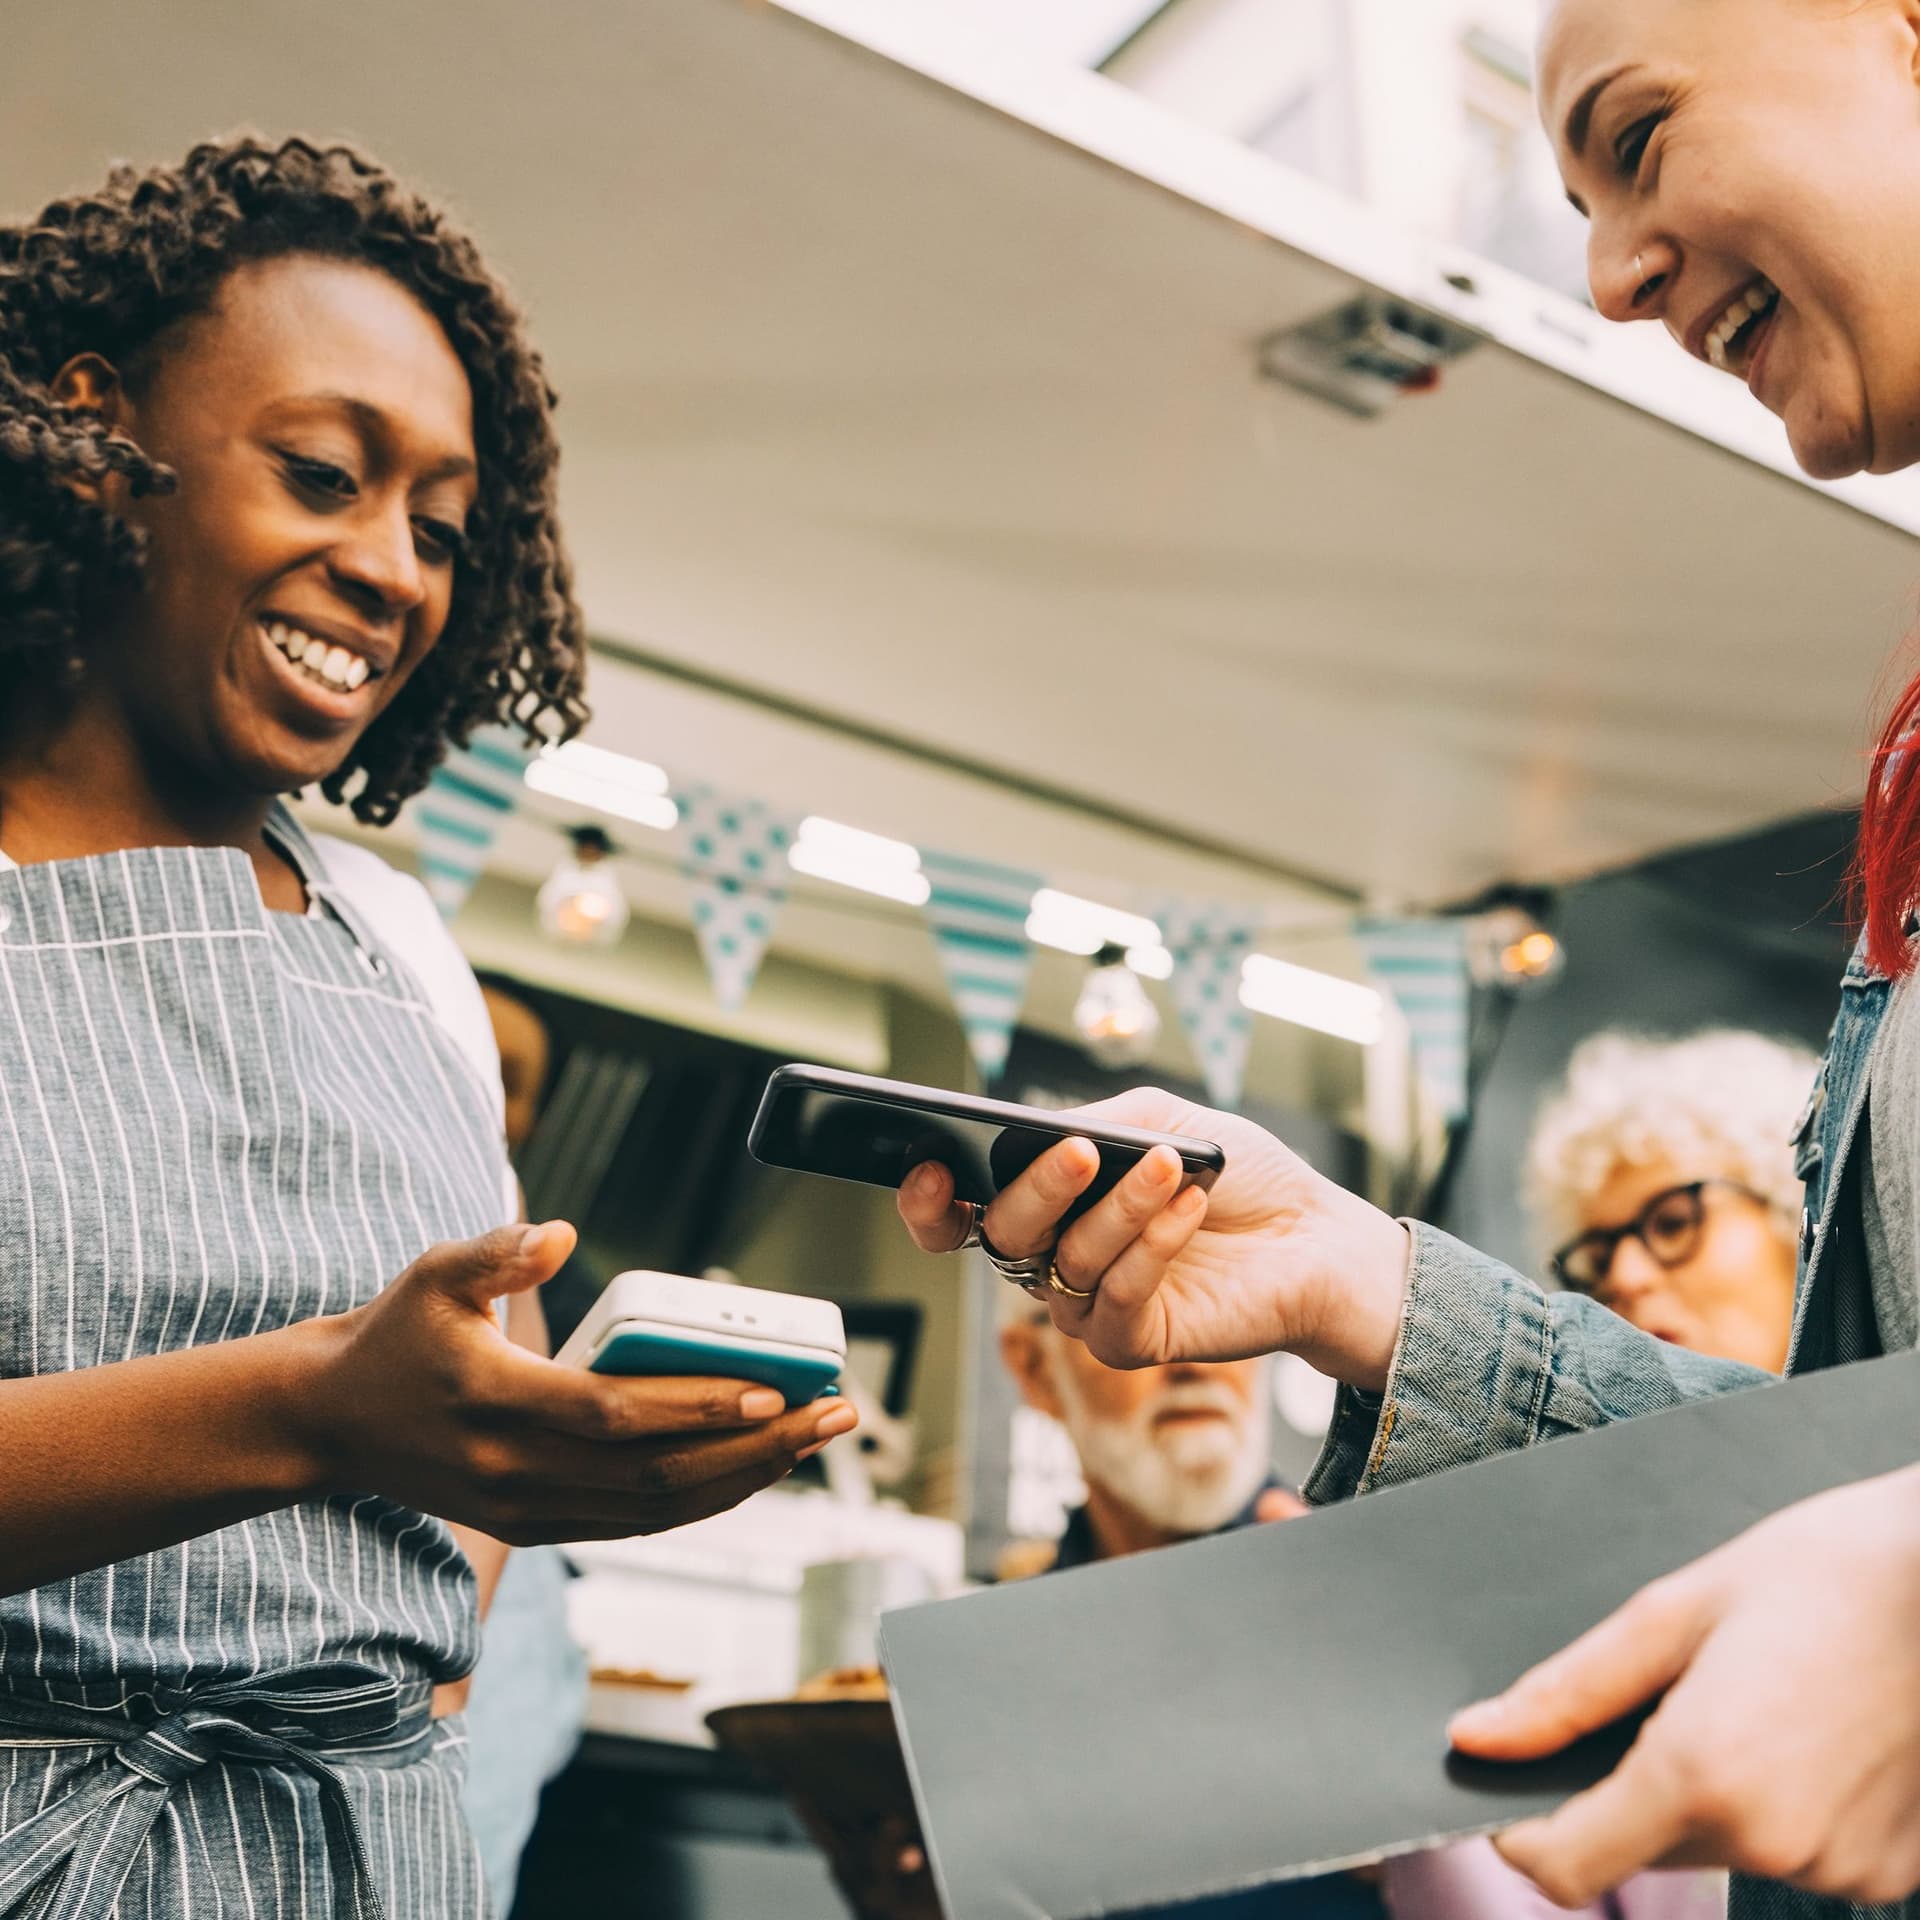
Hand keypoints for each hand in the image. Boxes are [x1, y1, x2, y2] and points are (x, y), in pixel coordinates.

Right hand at [293, 1223, 856, 1544]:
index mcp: (496, 1403)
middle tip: (833, 1413)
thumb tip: (563, 1234)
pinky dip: (701, 1502)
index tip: (773, 1388)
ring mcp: (526, 1510)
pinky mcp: (534, 1527)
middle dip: (756, 1447)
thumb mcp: (432, 1273)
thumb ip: (497, 1250)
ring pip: (655, 1511)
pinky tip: (754, 1469)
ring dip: (744, 1478)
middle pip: (656, 1475)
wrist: (329, 1425)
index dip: (697, 1406)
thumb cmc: (393, 1336)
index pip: (615, 1415)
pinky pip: (634, 1523)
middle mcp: (515, 1473)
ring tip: (813, 1440)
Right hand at [897, 1089, 1409, 1388]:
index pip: (958, 1214)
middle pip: (1004, 1234)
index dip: (927, 1202)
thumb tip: (1040, 1133)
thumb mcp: (1160, 1120)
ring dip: (1121, 1208)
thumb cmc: (1236, 1174)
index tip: (929, 1167)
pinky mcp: (1131, 1342)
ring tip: (1174, 1166)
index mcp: (1046, 1204)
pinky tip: (1190, 1208)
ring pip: (1068, 1261)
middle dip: (1040, 1189)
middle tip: (1086, 1154)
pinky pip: (1117, 1298)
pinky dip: (1152, 1247)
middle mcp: (1053, 1257)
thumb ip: (1095, 1121)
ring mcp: (1087, 1305)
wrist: (1313, 1235)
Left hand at [1449, 1465, 1919, 1906]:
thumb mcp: (1673, 1611)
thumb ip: (1567, 1689)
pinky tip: (1803, 1730)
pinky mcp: (1890, 1874)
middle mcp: (1771, 1842)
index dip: (1524, 1836)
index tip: (1508, 1793)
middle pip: (1643, 1847)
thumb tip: (1474, 1737)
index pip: (1567, 1866)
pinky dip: (1776, 1806)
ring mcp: (1838, 1867)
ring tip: (1750, 1695)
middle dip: (1624, 1787)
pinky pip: (1794, 1852)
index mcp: (1702, 1776)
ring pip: (1719, 1847)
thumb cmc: (1819, 1573)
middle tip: (1662, 1694)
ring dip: (1705, 1793)